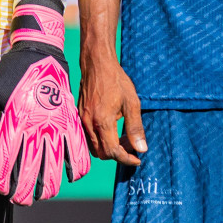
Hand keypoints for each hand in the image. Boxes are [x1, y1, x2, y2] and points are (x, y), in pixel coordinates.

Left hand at [0, 0, 90, 205]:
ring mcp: (56, 125)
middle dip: (22, 192)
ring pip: (55, 169)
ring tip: (40, 193)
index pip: (3, 159)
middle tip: (17, 199)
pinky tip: (67, 176)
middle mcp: (35, 126)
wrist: (41, 51)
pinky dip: (75, 168)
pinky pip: (79, 152)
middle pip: (30, 172)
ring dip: (47, 187)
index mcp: (14, 119)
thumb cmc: (12, 72)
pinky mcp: (71, 122)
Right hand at [78, 48, 144, 166]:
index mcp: (102, 121)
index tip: (138, 158)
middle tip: (132, 143)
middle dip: (118, 154)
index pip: (113, 152)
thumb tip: (142, 149)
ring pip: (93, 147)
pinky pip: (89, 136)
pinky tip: (112, 129)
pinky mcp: (80, 115)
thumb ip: (135, 128)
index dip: (126, 159)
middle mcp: (89, 123)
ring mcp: (82, 119)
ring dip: (109, 148)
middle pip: (101, 153)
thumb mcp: (132, 103)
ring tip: (123, 136)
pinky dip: (101, 140)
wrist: (97, 63)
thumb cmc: (116, 80)